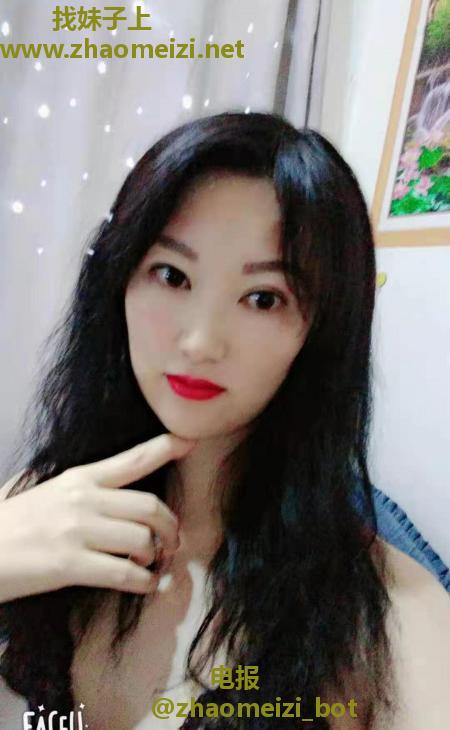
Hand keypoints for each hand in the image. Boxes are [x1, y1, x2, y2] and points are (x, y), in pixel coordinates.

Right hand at [0, 434, 195, 601]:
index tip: (189, 441)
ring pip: (142, 540)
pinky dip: (144, 582)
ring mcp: (77, 531)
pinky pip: (125, 573)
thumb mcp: (41, 490)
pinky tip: (143, 584)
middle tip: (173, 541)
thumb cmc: (8, 525)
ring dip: (157, 556)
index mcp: (78, 478)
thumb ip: (75, 486)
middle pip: (150, 507)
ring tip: (152, 564)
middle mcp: (83, 499)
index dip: (165, 448)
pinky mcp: (69, 565)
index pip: (131, 460)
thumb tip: (104, 488)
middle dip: (170, 527)